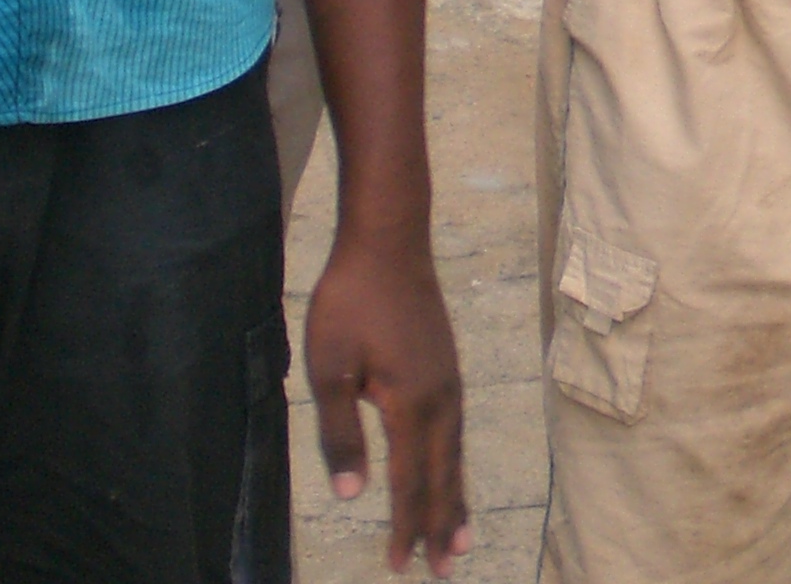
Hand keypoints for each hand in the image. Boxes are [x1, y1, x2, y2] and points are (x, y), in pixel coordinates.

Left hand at [305, 224, 470, 575]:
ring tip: (461, 535)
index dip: (405, 526)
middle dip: (443, 525)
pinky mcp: (448, 367)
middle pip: (444, 475)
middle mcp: (442, 399)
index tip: (400, 566)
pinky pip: (456, 430)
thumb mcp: (329, 369)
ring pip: (456, 453)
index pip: (410, 481)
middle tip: (446, 569)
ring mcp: (451, 381)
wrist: (389, 239)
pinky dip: (456, 462)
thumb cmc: (349, 301)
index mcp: (412, 403)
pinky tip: (451, 468)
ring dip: (457, 497)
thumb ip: (341, 434)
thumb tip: (353, 494)